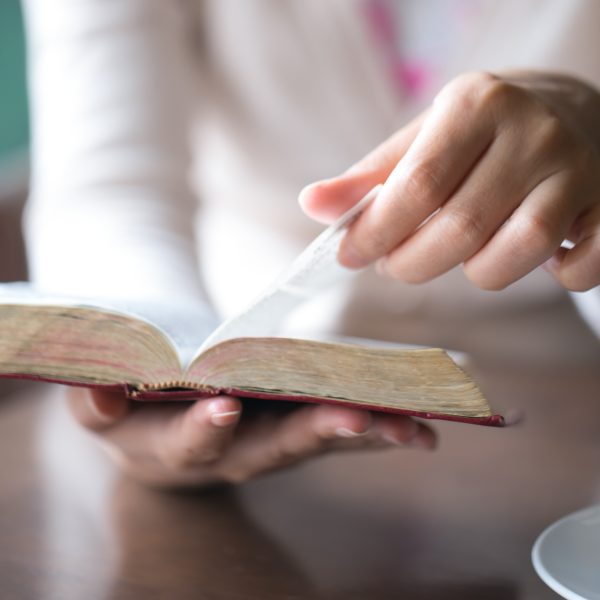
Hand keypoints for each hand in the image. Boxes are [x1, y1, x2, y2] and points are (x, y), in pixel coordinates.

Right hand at [67, 388, 435, 487]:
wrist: (171, 429)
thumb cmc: (135, 414)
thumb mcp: (105, 410)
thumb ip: (98, 404)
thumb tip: (99, 386)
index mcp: (180, 449)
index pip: (193, 443)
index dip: (205, 429)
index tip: (223, 406)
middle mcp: (235, 454)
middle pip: (275, 449)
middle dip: (313, 433)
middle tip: (353, 418)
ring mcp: (273, 445)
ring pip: (319, 442)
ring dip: (365, 434)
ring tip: (411, 428)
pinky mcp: (299, 431)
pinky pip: (339, 431)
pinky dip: (378, 429)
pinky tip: (419, 428)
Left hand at [300, 71, 599, 290]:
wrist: (572, 105)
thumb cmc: (481, 131)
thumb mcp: (422, 138)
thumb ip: (369, 176)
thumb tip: (312, 205)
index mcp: (476, 105)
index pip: (417, 186)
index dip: (376, 233)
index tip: (350, 256)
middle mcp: (533, 132)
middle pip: (460, 228)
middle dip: (413, 264)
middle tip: (397, 263)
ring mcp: (579, 169)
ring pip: (517, 253)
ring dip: (477, 272)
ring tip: (463, 252)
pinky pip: (578, 268)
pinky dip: (552, 277)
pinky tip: (527, 254)